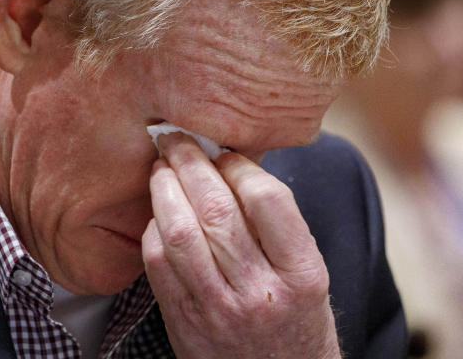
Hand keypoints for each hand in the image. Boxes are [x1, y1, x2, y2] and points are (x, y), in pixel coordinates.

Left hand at [142, 133, 340, 358]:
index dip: (239, 165)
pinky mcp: (184, 324)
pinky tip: (159, 213)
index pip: (266, 199)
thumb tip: (233, 163)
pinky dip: (154, 229)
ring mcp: (218, 311)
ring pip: (179, 233)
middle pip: (216, 209)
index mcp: (302, 274)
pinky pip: (157, 265)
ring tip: (162, 167)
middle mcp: (260, 293)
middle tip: (177, 139)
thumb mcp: (309, 275)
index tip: (226, 152)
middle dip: (190, 163)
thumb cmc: (297, 322)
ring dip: (164, 189)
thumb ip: (278, 226)